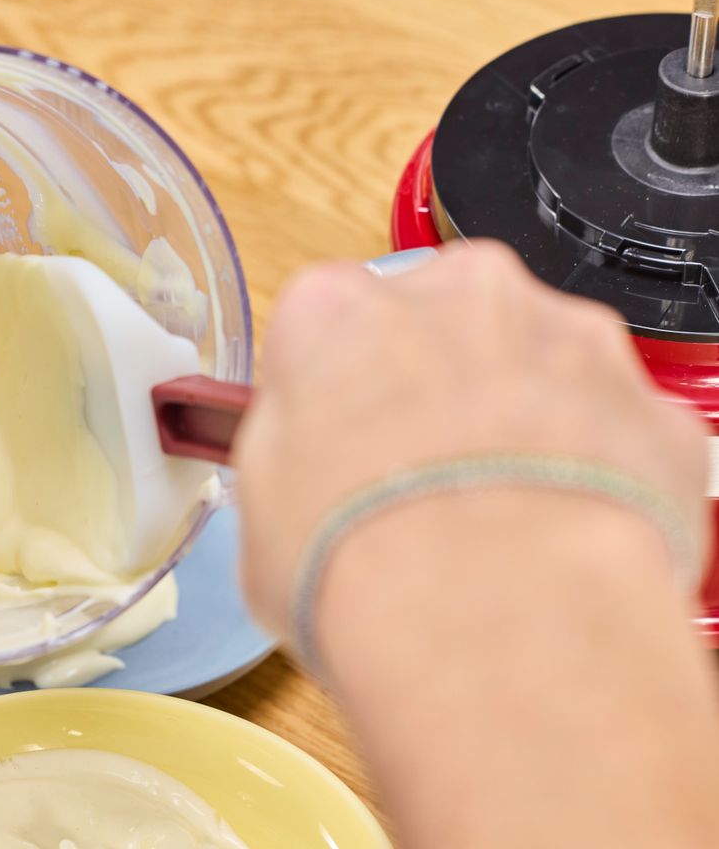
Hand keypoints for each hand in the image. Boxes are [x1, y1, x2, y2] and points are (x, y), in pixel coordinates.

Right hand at [233, 240, 710, 640]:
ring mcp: (568, 340)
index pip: (328, 325)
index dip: (335, 393)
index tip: (339, 443)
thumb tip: (308, 460)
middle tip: (421, 484)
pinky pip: (617, 430)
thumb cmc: (362, 560)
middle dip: (436, 389)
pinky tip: (563, 542)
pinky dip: (600, 475)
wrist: (493, 616)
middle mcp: (458, 296)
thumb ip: (289, 448)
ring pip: (539, 366)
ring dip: (522, 425)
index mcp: (337, 309)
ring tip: (499, 526)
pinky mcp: (653, 404)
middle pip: (443, 325)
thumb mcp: (260, 509)